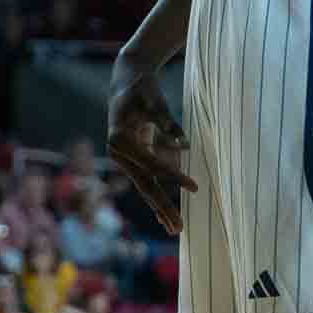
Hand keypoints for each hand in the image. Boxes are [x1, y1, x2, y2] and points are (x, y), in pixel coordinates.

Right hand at [106, 66, 195, 235]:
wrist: (126, 83)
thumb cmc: (141, 89)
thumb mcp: (154, 101)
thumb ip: (167, 123)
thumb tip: (185, 147)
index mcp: (119, 139)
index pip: (150, 164)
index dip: (173, 176)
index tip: (195, 187)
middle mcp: (118, 153)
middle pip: (144, 184)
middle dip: (163, 206)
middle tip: (179, 228)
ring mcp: (124, 159)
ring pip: (145, 187)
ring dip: (160, 208)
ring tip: (175, 229)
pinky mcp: (132, 160)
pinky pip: (146, 182)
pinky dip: (157, 198)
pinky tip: (164, 217)